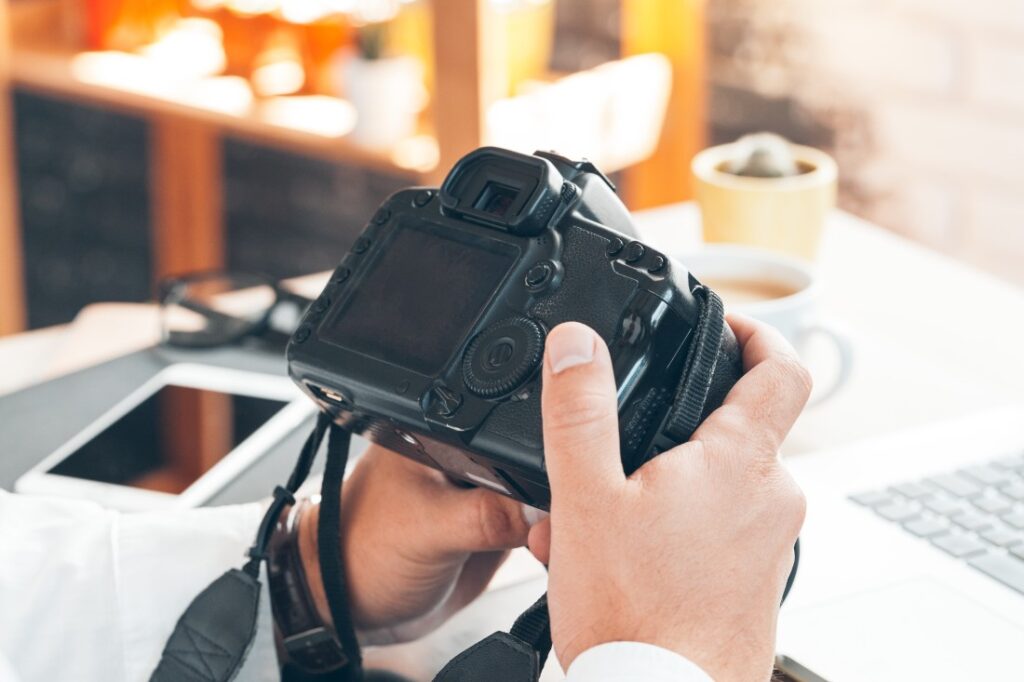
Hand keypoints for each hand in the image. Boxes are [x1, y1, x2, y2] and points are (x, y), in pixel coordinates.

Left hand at [297, 446, 535, 641]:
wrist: (352, 607)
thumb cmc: (361, 553)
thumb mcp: (427, 529)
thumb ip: (487, 514)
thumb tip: (548, 507)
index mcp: (445, 431)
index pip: (513, 429)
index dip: (542, 452)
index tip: (561, 486)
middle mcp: (471, 455)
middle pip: (536, 458)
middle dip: (553, 490)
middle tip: (544, 525)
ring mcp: (487, 491)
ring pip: (544, 493)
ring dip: (551, 519)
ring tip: (534, 543)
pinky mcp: (498, 524)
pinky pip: (541, 526)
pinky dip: (548, 539)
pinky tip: (539, 551)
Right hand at [529, 316, 810, 680]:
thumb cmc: (635, 617)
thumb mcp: (587, 498)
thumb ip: (581, 411)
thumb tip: (577, 343)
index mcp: (741, 463)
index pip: (781, 368)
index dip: (756, 331)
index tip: (723, 325)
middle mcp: (771, 500)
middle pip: (735, 428)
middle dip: (670, 425)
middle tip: (615, 442)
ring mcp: (769, 545)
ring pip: (715, 485)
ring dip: (658, 484)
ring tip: (595, 514)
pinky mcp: (755, 583)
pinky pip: (717, 531)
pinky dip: (671, 527)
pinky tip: (615, 557)